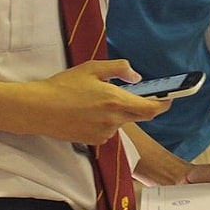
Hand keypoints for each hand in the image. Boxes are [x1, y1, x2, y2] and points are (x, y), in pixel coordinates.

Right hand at [36, 60, 171, 145]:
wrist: (39, 109)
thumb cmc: (64, 86)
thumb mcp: (92, 68)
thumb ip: (119, 69)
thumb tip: (137, 77)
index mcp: (115, 100)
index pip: (150, 108)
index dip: (163, 105)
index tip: (169, 99)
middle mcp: (113, 119)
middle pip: (140, 116)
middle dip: (141, 106)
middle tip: (133, 94)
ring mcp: (105, 133)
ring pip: (122, 122)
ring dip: (119, 113)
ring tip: (96, 101)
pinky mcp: (95, 141)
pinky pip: (109, 130)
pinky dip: (106, 121)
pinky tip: (88, 113)